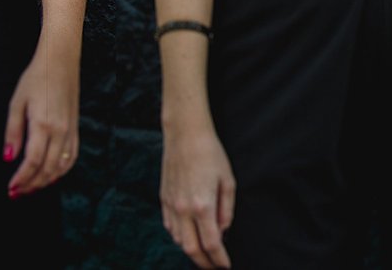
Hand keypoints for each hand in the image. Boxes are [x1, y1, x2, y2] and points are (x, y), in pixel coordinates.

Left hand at [4, 45, 79, 198]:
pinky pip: (71, 158)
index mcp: (43, 124)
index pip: (33, 161)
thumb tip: (9, 158)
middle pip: (47, 169)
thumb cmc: (36, 79)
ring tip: (30, 187)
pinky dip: (61, 171)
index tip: (11, 188)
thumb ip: (13, 132)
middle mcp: (60, 131)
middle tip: (16, 193)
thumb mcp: (16, 102)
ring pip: (61, 167)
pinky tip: (50, 176)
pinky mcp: (75, 129)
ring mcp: (70, 131)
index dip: (22, 178)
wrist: (60, 62)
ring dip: (45, 181)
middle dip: (31, 185)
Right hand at [160, 124, 235, 267]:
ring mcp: (171, 205)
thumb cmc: (210, 154)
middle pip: (192, 249)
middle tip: (215, 266)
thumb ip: (226, 210)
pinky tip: (189, 236)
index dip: (220, 259)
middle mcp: (183, 209)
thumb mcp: (227, 181)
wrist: (185, 134)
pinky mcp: (163, 199)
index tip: (226, 265)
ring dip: (191, 250)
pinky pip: (170, 227)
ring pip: (178, 240)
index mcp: (202, 206)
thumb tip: (223, 231)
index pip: (212, 244)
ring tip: (204, 252)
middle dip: (204, 263)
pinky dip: (179, 237)